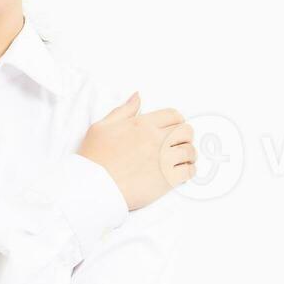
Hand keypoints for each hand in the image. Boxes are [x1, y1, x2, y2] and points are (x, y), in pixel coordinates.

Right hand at [76, 92, 196, 209]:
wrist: (93, 187)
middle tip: (179, 143)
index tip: (174, 127)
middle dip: (184, 136)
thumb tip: (137, 97)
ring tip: (183, 159)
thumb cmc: (94, 159)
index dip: (176, 120)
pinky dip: (189, 171)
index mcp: (142, 124)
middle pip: (186, 131)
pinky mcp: (167, 180)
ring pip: (190, 151)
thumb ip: (123, 110)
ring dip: (189, 154)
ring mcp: (163, 159)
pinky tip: (183, 172)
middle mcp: (156, 139)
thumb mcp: (102, 126)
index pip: (173, 115)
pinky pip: (189, 172)